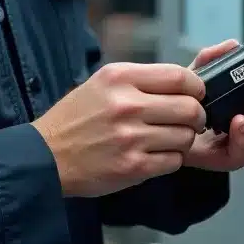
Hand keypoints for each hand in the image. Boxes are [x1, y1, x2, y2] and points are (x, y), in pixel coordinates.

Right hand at [32, 61, 206, 197]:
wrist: (46, 156)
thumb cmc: (76, 118)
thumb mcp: (102, 82)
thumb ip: (140, 80)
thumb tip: (183, 83)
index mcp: (120, 77)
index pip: (179, 77)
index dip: (196, 87)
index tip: (196, 94)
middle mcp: (127, 105)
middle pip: (190, 108)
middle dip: (196, 115)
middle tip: (189, 120)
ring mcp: (131, 138)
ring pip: (185, 136)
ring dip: (183, 139)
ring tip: (167, 138)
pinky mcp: (133, 167)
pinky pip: (173, 161)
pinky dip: (170, 159)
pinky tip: (155, 154)